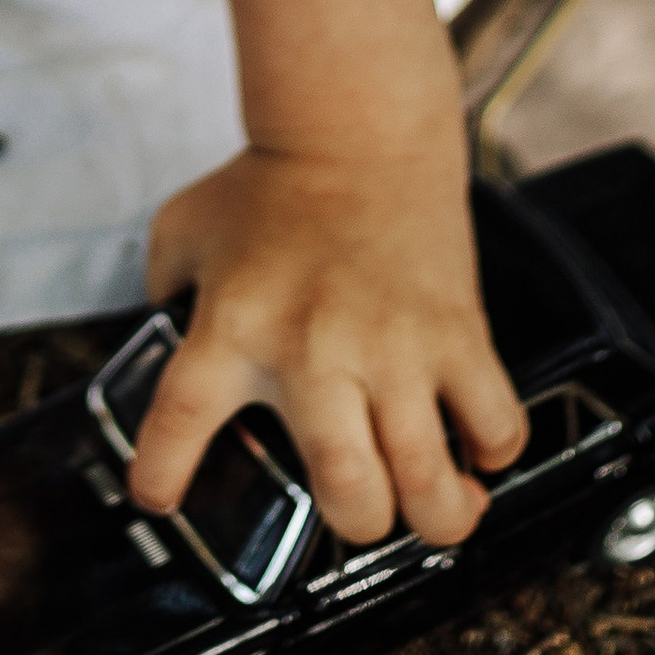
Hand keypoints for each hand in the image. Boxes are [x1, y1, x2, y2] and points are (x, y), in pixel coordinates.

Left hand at [127, 138, 527, 549]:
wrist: (356, 128)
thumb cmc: (270, 184)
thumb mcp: (185, 233)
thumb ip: (165, 293)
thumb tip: (158, 334)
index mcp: (234, 330)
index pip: (180, 422)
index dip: (163, 477)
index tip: (161, 498)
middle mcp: (314, 351)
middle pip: (347, 490)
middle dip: (358, 525)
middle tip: (361, 509)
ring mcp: (394, 348)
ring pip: (427, 477)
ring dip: (437, 515)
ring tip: (437, 509)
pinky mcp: (457, 333)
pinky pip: (495, 421)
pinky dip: (494, 451)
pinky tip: (477, 447)